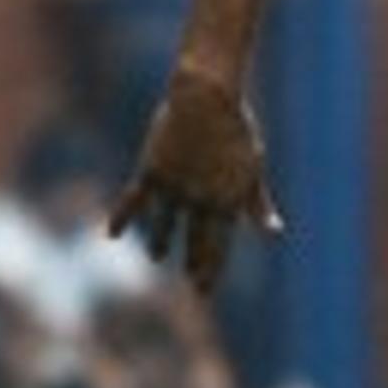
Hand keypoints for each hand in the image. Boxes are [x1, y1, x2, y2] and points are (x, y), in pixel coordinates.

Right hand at [108, 68, 284, 295]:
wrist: (206, 98)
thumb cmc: (236, 128)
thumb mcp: (253, 166)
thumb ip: (258, 203)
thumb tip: (274, 234)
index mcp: (226, 200)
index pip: (218, 246)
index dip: (211, 269)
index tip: (204, 288)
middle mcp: (199, 200)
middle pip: (195, 241)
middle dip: (194, 266)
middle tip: (193, 289)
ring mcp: (173, 187)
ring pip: (165, 225)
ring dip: (161, 243)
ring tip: (158, 257)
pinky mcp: (151, 171)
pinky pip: (134, 201)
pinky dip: (123, 218)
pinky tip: (112, 235)